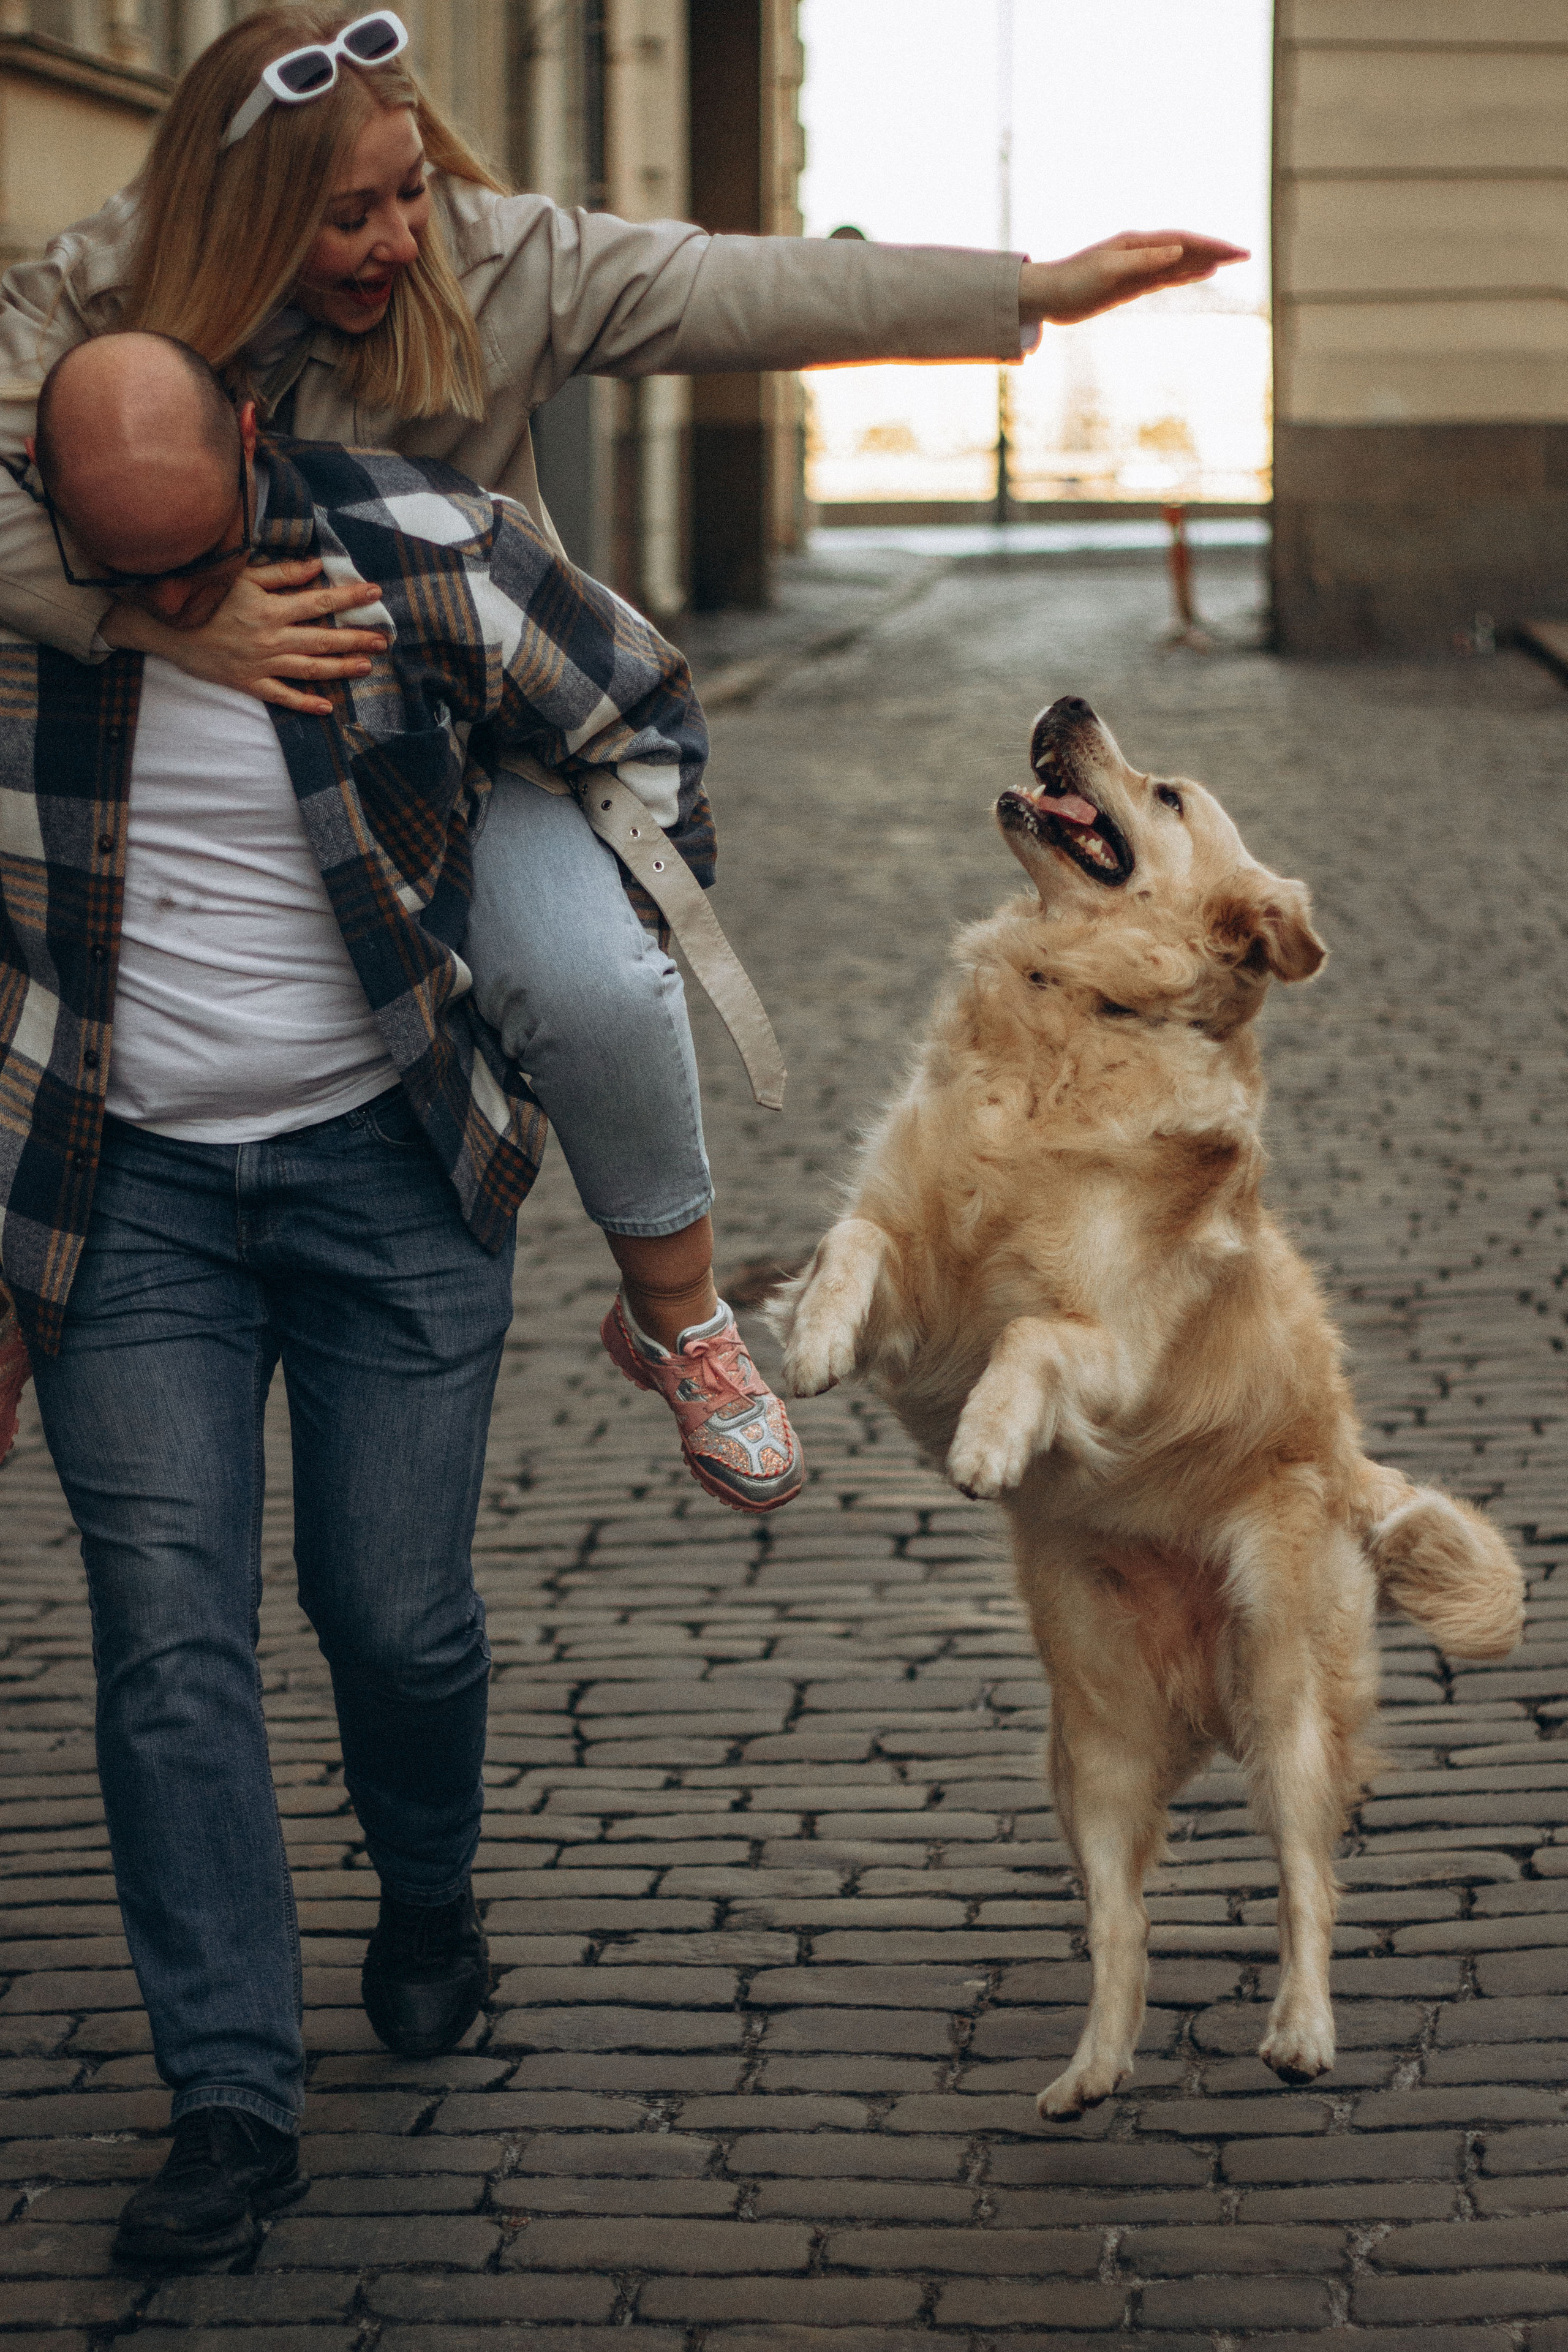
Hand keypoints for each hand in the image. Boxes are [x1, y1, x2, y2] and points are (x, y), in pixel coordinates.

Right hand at [100, 558, 388, 716]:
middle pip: (323, 640)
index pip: (320, 603)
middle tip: (384, 638)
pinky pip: (282, 697)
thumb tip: (316, 567)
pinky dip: (305, 703)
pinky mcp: (248, 683)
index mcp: (271, 609)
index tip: (375, 592)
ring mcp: (261, 664)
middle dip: (356, 638)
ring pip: (310, 669)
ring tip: (367, 667)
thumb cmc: (203, 596)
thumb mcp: (240, 576)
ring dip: (341, 669)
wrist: (165, 626)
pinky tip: (327, 707)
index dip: (349, 597)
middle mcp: (271, 638)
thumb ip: (280, 574)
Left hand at [1020, 232, 1249, 327]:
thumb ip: (1145, 261)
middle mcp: (1141, 252)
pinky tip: (1200, 274)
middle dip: (1216, 250)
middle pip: (1186, 248)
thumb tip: (1179, 250)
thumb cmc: (1073, 281)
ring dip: (1205, 261)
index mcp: (1138, 244)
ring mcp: (1138, 269)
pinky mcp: (1131, 285)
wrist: (1047, 296)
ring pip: (1180, 263)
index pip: (1183, 241)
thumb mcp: (1109, 271)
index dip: (1211, 245)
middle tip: (1245, 255)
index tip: (1235, 252)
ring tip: (1230, 261)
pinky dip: (1185, 275)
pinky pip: (1165, 278)